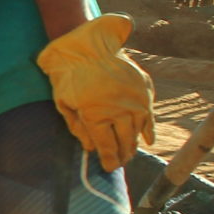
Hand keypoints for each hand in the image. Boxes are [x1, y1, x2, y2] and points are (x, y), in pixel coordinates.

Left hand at [35, 14, 154, 171]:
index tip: (109, 168)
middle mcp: (120, 110)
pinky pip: (150, 115)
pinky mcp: (144, 90)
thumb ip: (77, 128)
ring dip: (134, 144)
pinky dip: (149, 129)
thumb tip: (91, 149)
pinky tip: (148, 140)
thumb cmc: (68, 75)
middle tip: (119, 163)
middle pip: (125, 142)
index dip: (109, 160)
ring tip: (129, 153)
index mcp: (97, 116)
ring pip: (138, 131)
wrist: (87, 44)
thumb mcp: (64, 103)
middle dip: (122, 156)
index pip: (107, 147)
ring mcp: (135, 100)